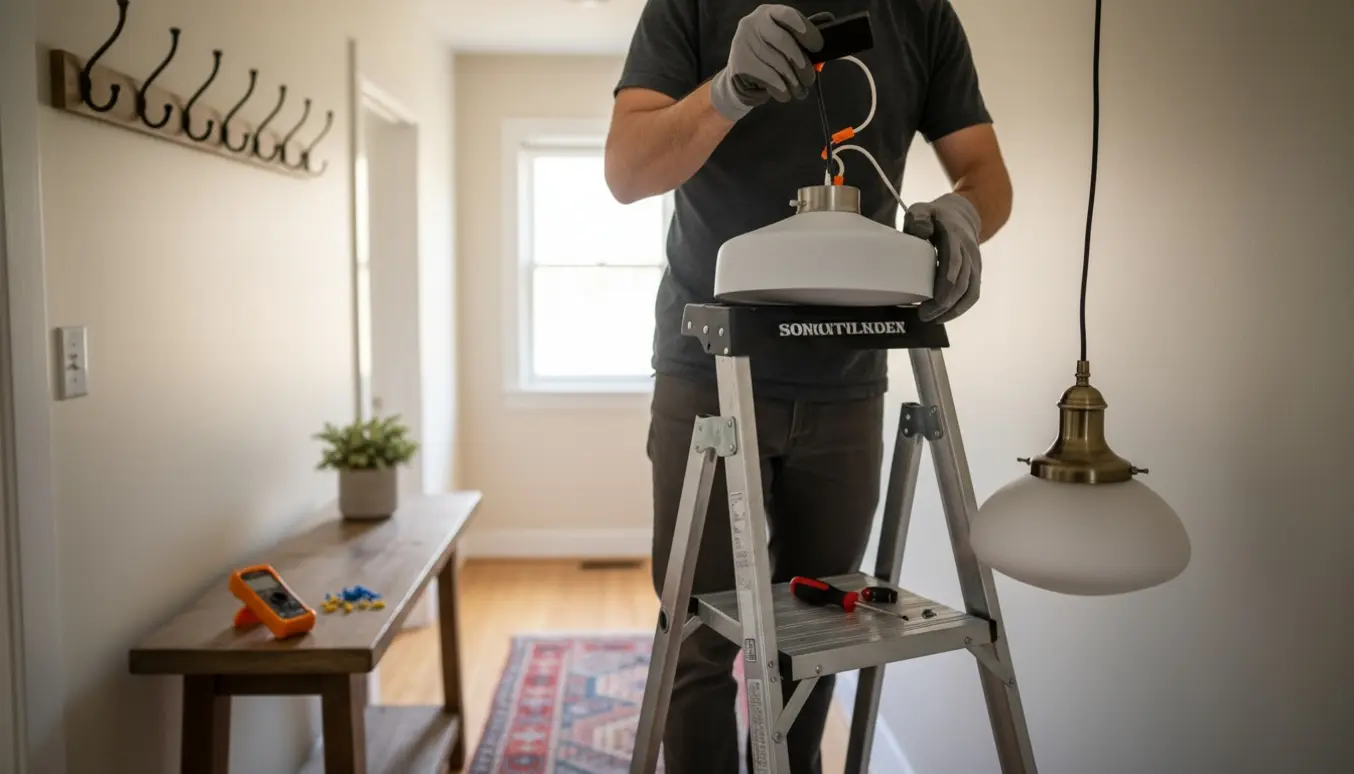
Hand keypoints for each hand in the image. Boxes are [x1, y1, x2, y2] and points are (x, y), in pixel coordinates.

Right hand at [710, 5, 823, 121]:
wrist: (741, 76)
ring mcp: (743, 43)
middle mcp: (753, 24)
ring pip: (777, 63)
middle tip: (809, 79)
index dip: (806, 32)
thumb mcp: (785, 40)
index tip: (818, 48)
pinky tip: (786, 93)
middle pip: (784, 42)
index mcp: (768, 13)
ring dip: (793, 81)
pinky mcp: (740, 64)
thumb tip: (829, 26)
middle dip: (801, 64)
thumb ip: (802, 35)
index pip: (789, 16)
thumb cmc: (769, 56)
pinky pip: (768, 78)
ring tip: (800, 91)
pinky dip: (781, 89)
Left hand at [903, 193, 983, 322]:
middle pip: (962, 283)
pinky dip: (960, 308)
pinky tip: (944, 316)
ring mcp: (975, 263)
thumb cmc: (935, 216)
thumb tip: (922, 232)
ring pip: (970, 292)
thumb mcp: (922, 209)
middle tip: (923, 315)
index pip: (954, 263)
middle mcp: (969, 251)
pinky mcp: (976, 272)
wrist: (963, 215)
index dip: (945, 285)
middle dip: (944, 303)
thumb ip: (918, 218)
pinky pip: (973, 294)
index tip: (931, 302)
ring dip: (953, 310)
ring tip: (933, 319)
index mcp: (955, 236)